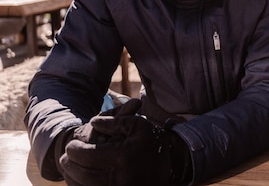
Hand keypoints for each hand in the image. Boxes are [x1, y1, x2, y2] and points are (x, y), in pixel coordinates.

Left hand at [57, 99, 189, 185]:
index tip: (71, 144)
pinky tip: (79, 177)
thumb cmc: (152, 144)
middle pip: (81, 172)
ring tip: (69, 165)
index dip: (74, 149)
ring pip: (84, 185)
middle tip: (66, 155)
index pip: (86, 154)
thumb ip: (116, 120)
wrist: (170, 168)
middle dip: (69, 163)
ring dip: (72, 175)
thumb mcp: (139, 125)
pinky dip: (80, 185)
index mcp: (122, 157)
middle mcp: (118, 178)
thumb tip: (93, 123)